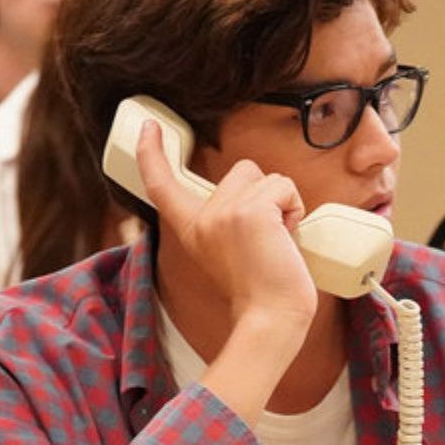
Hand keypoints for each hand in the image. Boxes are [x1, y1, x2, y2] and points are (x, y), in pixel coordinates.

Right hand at [137, 120, 316, 331]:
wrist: (271, 317)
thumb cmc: (263, 290)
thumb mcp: (234, 249)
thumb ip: (232, 220)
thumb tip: (263, 196)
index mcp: (192, 229)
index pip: (164, 185)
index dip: (153, 153)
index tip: (149, 128)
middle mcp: (203, 217)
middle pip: (243, 170)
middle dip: (265, 194)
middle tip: (269, 236)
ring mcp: (224, 212)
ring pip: (266, 176)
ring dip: (283, 202)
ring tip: (278, 238)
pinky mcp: (250, 212)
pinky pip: (284, 187)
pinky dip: (295, 208)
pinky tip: (287, 237)